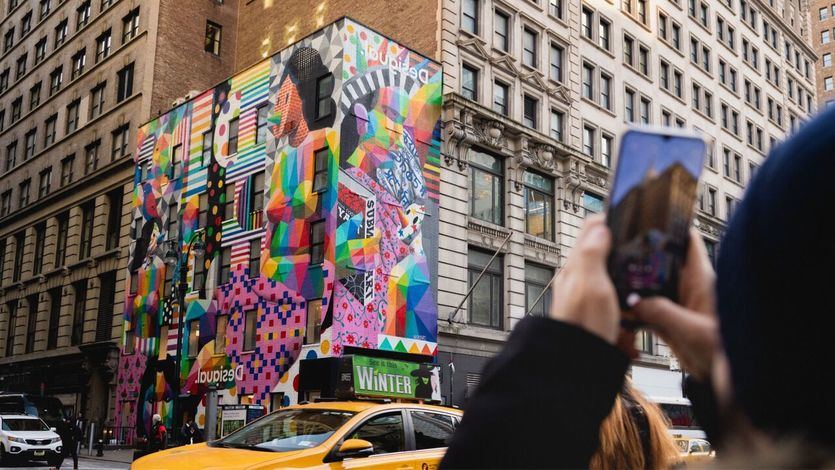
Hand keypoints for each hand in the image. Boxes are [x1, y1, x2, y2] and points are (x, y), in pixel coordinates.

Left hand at [550, 215, 619, 344]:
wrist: (575, 362)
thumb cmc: (583, 326)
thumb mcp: (592, 285)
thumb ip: (593, 255)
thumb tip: (599, 228)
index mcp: (575, 267)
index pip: (589, 229)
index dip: (608, 218)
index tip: (626, 213)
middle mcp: (576, 277)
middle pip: (596, 246)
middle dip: (613, 237)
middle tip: (632, 231)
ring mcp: (582, 293)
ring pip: (601, 266)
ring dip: (614, 259)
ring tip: (631, 254)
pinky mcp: (590, 309)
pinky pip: (605, 287)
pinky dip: (616, 282)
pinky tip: (625, 287)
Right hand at [629, 228, 718, 379]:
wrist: (726, 380)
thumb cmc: (725, 353)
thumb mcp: (692, 329)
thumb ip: (662, 313)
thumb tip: (634, 300)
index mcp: (701, 280)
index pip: (688, 241)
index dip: (671, 225)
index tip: (650, 214)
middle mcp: (688, 287)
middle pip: (662, 260)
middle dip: (641, 253)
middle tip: (618, 246)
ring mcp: (678, 303)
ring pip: (651, 284)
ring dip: (634, 282)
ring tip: (613, 275)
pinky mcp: (669, 321)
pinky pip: (646, 308)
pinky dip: (633, 307)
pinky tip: (619, 307)